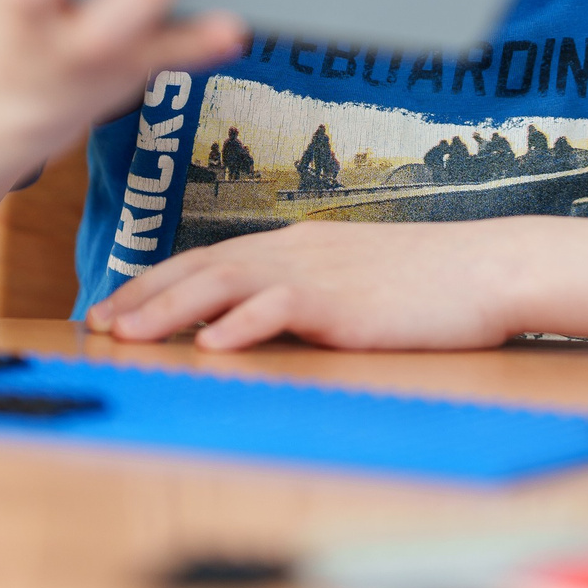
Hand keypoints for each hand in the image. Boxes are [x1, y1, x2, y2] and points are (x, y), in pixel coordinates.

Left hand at [86, 219, 528, 350]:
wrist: (489, 267)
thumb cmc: (431, 281)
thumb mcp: (356, 281)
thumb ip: (305, 293)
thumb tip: (257, 320)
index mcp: (300, 245)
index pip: (212, 258)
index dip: (159, 280)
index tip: (117, 302)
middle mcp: (298, 250)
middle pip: (203, 267)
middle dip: (144, 295)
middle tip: (98, 322)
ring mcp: (319, 271)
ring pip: (225, 283)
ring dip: (170, 309)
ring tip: (127, 333)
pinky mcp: (344, 299)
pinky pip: (281, 308)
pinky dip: (242, 323)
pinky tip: (212, 342)